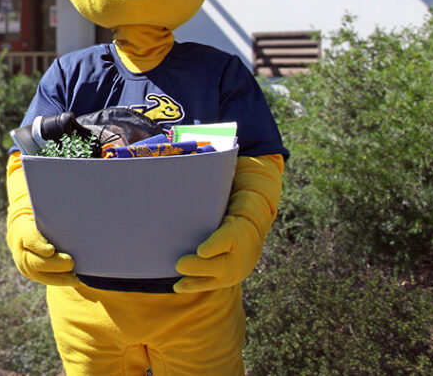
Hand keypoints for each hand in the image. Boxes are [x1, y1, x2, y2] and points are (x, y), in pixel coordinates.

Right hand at [7, 215, 79, 286]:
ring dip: (60, 278)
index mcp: (23, 233)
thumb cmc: (38, 222)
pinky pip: (46, 280)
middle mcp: (21, 252)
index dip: (40, 247)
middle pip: (36, 262)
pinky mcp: (32, 275)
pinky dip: (60, 281)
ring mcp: (25, 266)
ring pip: (41, 276)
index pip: (30, 240)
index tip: (51, 250)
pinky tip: (73, 280)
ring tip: (75, 279)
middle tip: (71, 262)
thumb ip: (50, 221)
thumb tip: (68, 214)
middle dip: (55, 264)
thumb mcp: (41, 218)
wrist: (21, 234)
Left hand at [174, 154, 284, 293]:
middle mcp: (245, 244)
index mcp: (244, 221)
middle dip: (202, 265)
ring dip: (198, 278)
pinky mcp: (232, 270)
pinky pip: (215, 281)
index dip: (218, 244)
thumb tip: (178, 147)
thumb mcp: (228, 177)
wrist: (254, 208)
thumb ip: (211, 167)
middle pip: (225, 261)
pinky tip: (178, 285)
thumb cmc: (234, 188)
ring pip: (220, 275)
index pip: (232, 236)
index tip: (203, 248)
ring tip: (177, 277)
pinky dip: (197, 284)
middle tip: (181, 262)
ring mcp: (240, 260)